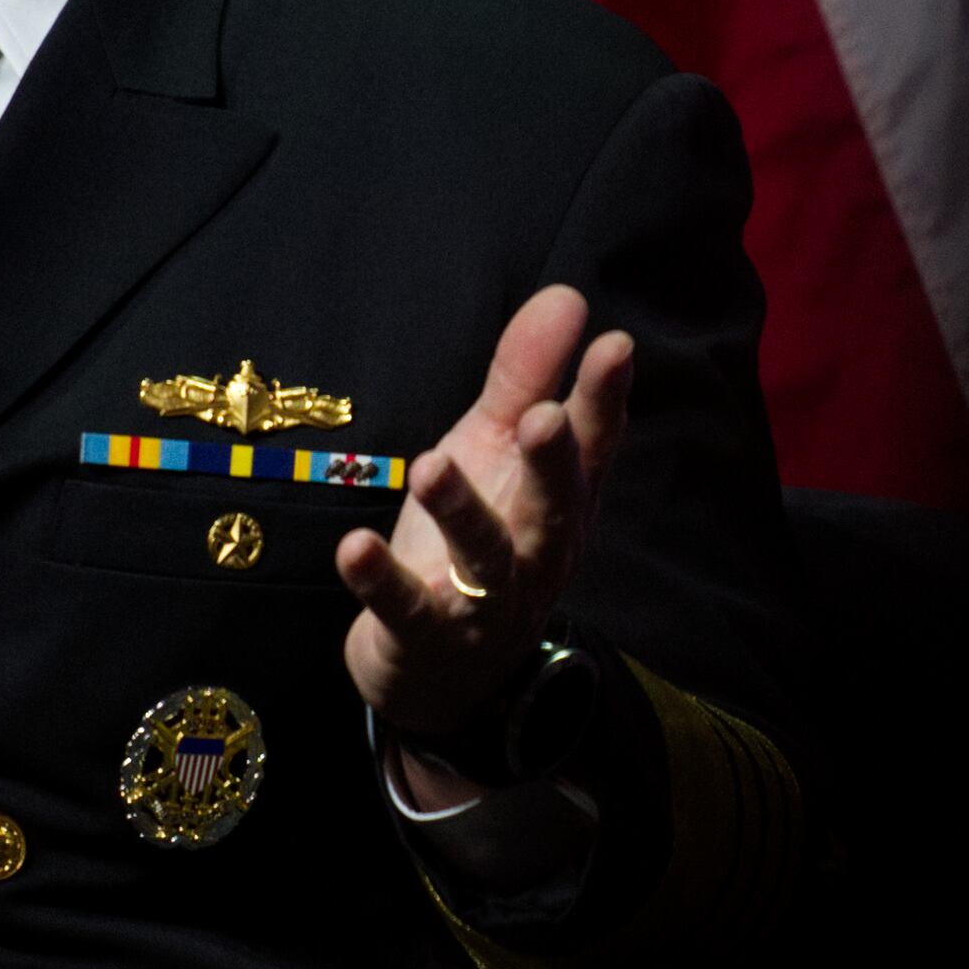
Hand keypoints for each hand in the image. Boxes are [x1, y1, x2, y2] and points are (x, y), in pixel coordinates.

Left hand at [340, 284, 631, 781]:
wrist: (436, 672)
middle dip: (551, 466)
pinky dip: (381, 582)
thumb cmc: (474, 541)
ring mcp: (485, 604)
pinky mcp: (425, 638)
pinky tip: (354, 547)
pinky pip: (406, 611)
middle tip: (544, 418)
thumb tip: (569, 296)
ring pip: (486, 561)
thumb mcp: (493, 451)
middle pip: (554, 511)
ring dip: (461, 515)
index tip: (615, 345)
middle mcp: (537, 555)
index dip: (604, 401)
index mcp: (559, 503)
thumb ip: (525, 377)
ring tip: (432, 466)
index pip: (591, 448)